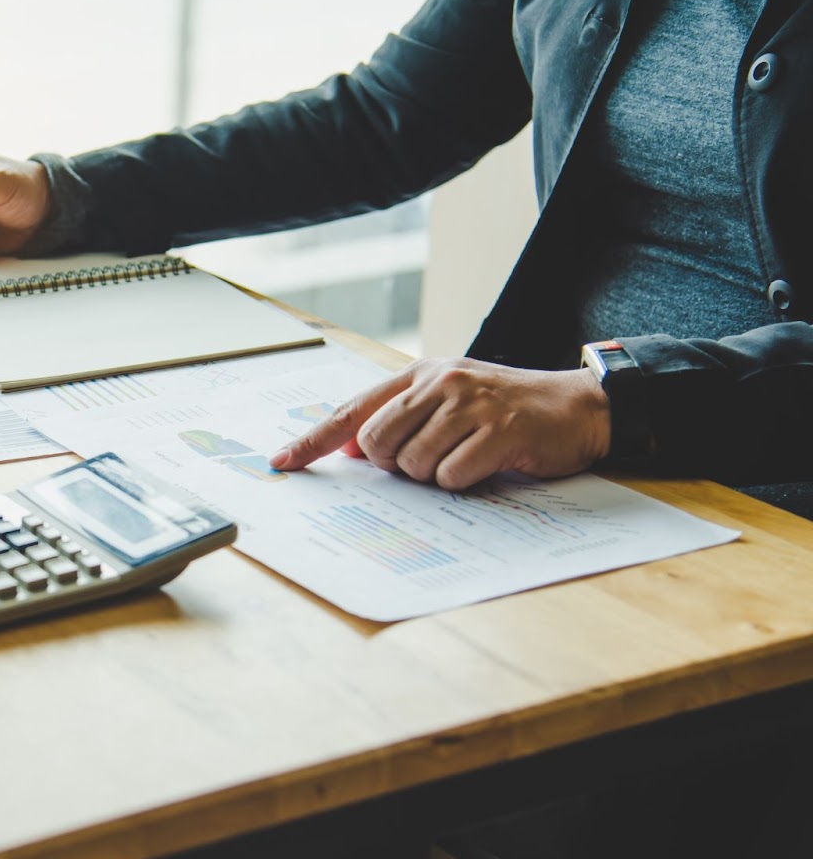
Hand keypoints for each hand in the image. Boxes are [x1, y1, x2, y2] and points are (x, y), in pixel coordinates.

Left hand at [269, 357, 611, 490]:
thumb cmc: (505, 410)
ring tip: (464, 457)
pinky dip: (462, 483)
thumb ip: (400, 417)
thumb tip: (352, 447)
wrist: (576, 408)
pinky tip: (485, 465)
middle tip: (431, 459)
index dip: (313, 440)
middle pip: (377, 443)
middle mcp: (440, 383)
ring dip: (433, 476)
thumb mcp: (448, 401)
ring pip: (412, 464)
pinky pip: (451, 475)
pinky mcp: (498, 430)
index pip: (351, 411)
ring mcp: (470, 404)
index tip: (281, 462)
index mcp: (419, 375)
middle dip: (395, 466)